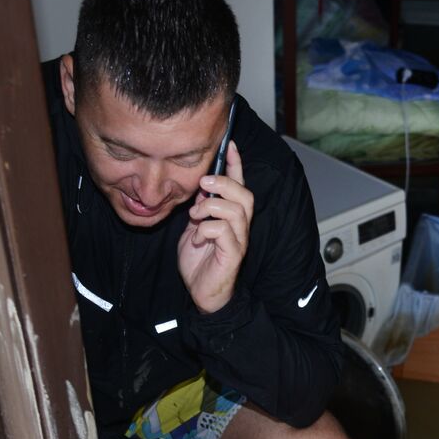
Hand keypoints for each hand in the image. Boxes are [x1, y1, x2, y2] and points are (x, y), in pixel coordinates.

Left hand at [178, 141, 253, 314]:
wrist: (202, 294)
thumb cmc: (200, 263)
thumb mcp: (193, 228)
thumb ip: (199, 209)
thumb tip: (201, 189)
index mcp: (231, 217)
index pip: (240, 185)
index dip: (236, 164)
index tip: (230, 144)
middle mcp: (240, 227)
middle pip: (245, 195)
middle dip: (224, 184)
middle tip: (202, 184)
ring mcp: (238, 240)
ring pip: (236, 211)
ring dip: (210, 208)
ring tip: (194, 216)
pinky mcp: (233, 254)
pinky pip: (223, 231)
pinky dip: (205, 229)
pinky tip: (196, 239)